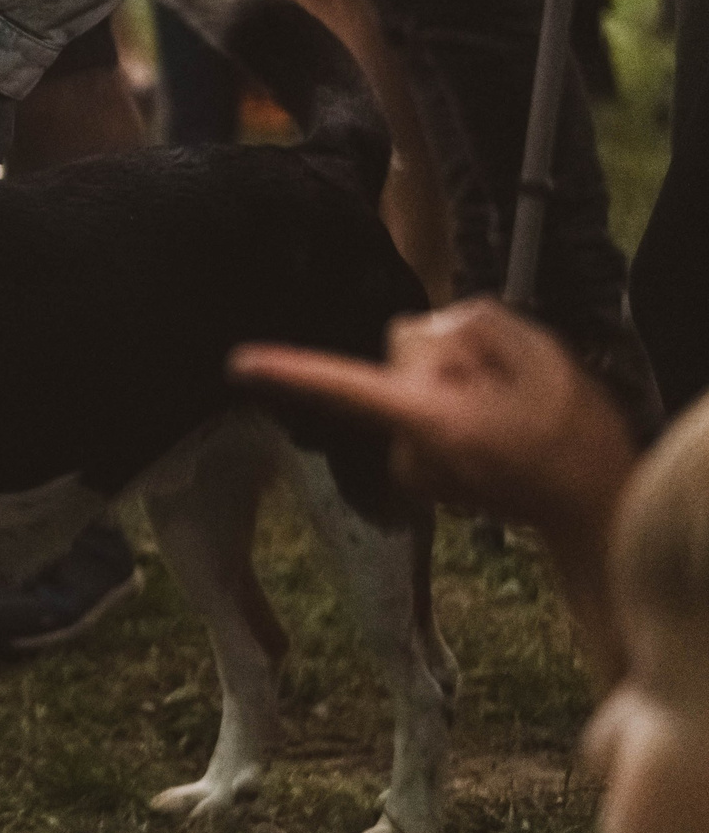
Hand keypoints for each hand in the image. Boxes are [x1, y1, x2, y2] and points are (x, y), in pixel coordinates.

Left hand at [230, 297, 635, 537]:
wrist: (592, 505)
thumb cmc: (570, 433)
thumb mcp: (540, 355)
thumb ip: (473, 327)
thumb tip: (428, 330)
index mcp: (431, 420)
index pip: (349, 387)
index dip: (294, 370)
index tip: (239, 363)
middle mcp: (407, 449)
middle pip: (401, 359)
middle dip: (443, 354)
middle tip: (503, 382)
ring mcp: (410, 465)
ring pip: (412, 384)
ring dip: (452, 383)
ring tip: (504, 410)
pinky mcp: (415, 472)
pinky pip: (421, 410)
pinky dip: (451, 408)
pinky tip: (491, 426)